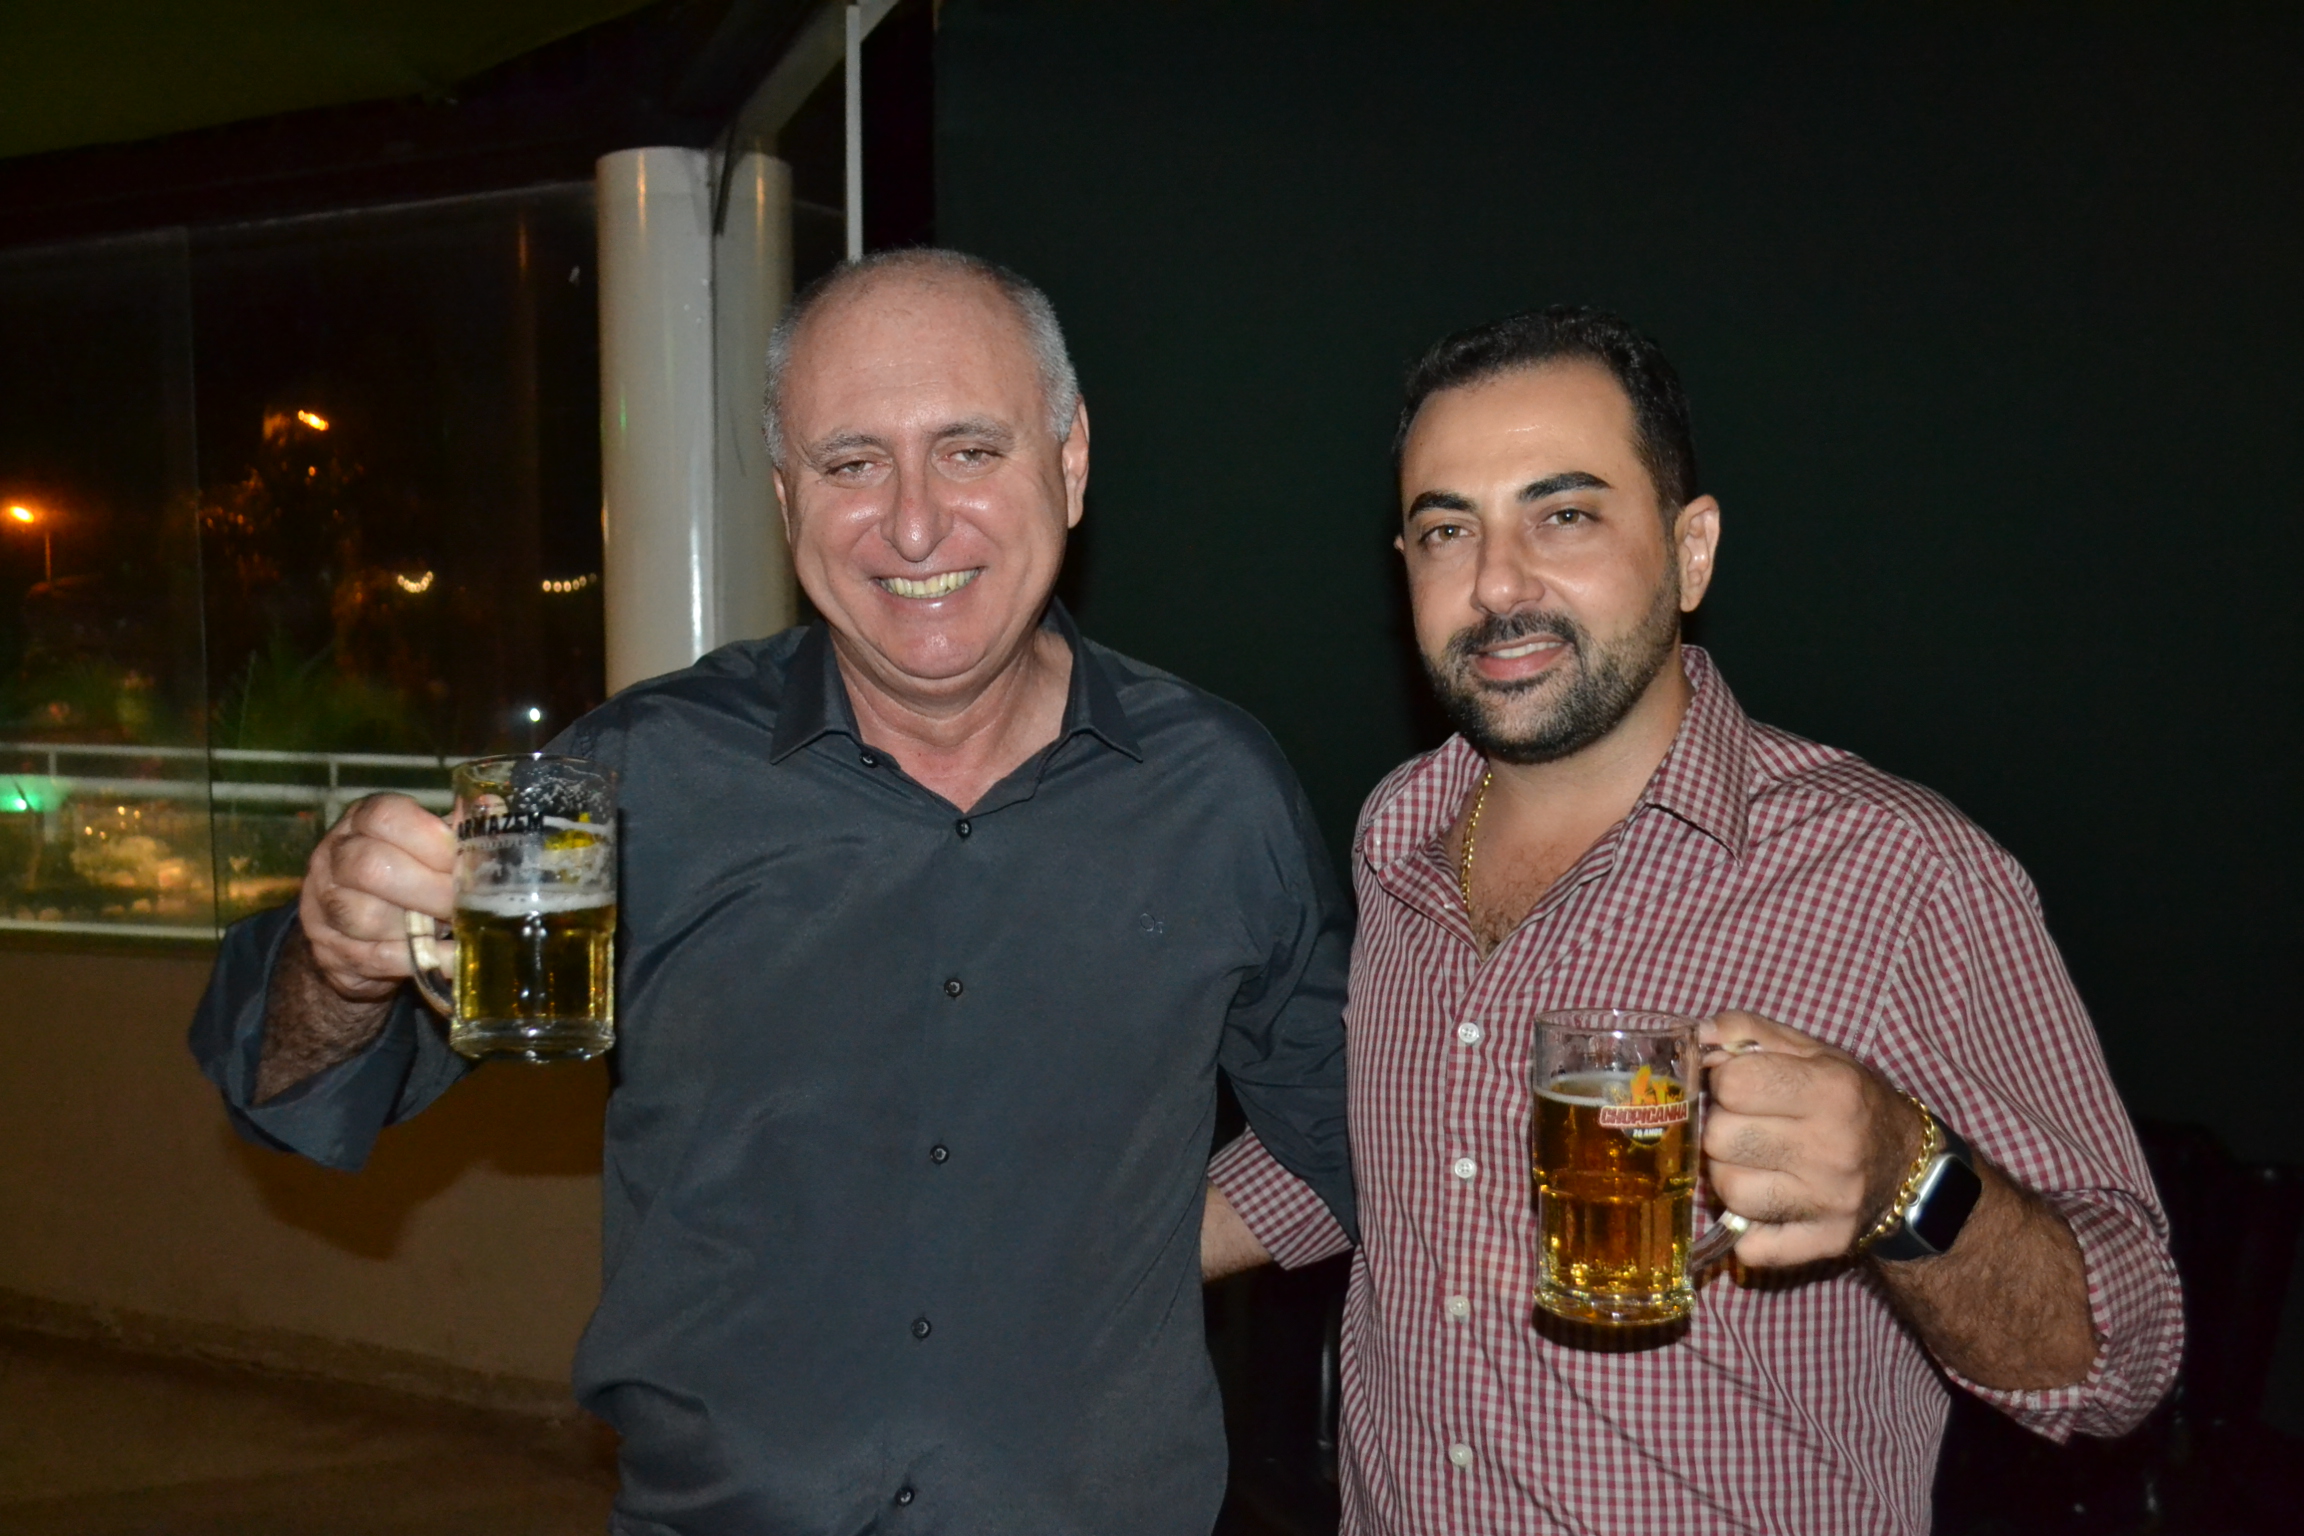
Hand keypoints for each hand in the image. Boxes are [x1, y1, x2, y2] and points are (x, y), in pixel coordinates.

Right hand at [297, 793, 455, 1002]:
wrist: (351, 932)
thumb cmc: (402, 877)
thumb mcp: (424, 845)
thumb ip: (454, 830)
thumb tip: (490, 808)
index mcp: (359, 821)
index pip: (384, 816)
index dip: (430, 838)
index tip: (463, 859)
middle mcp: (333, 858)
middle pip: (370, 868)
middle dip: (430, 888)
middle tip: (465, 902)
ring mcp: (325, 907)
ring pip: (367, 917)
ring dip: (422, 926)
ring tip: (456, 926)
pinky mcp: (333, 951)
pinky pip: (378, 957)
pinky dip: (422, 958)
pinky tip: (453, 957)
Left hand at [1699, 1010, 1923, 1266]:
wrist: (1909, 1168)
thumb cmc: (1850, 1101)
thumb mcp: (1813, 1052)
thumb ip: (1749, 1033)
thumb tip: (1699, 1036)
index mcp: (1831, 1090)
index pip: (1733, 1083)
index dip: (1725, 1081)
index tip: (1741, 1086)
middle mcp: (1832, 1148)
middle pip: (1720, 1139)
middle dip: (1721, 1129)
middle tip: (1745, 1126)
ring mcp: (1829, 1201)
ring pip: (1728, 1191)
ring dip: (1729, 1175)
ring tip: (1755, 1163)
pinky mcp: (1824, 1243)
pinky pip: (1752, 1246)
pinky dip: (1746, 1230)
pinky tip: (1764, 1205)